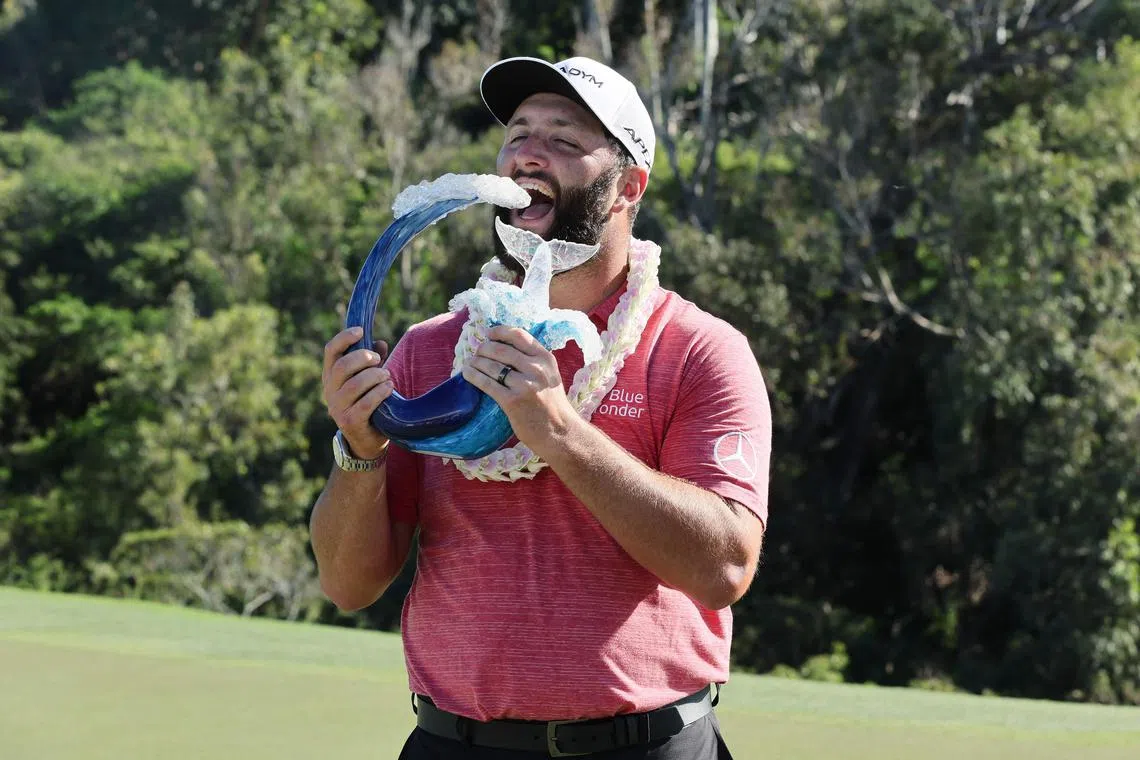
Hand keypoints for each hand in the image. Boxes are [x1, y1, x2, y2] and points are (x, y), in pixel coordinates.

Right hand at [322, 327, 392, 459]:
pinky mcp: (350, 422)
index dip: (344, 338)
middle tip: (378, 361)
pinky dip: (379, 393)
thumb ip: (372, 361)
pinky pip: (366, 403)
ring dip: (375, 377)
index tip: (361, 330)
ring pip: (354, 385)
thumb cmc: (368, 403)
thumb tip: (380, 343)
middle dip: (364, 358)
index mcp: (330, 377)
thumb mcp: (368, 380)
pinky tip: (388, 389)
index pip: (330, 351)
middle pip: (342, 366)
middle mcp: (329, 391)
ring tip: (386, 377)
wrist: (366, 440)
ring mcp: (338, 408)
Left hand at [461, 325, 578, 451]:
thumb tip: (505, 347)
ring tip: (470, 363)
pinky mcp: (512, 401)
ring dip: (475, 362)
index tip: (488, 334)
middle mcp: (536, 369)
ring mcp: (524, 385)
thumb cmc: (553, 404)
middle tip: (477, 352)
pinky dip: (474, 376)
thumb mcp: (550, 375)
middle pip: (500, 349)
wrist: (561, 433)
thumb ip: (533, 361)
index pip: (519, 335)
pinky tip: (468, 374)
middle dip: (484, 348)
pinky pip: (487, 383)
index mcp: (546, 359)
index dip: (500, 332)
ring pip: (491, 365)